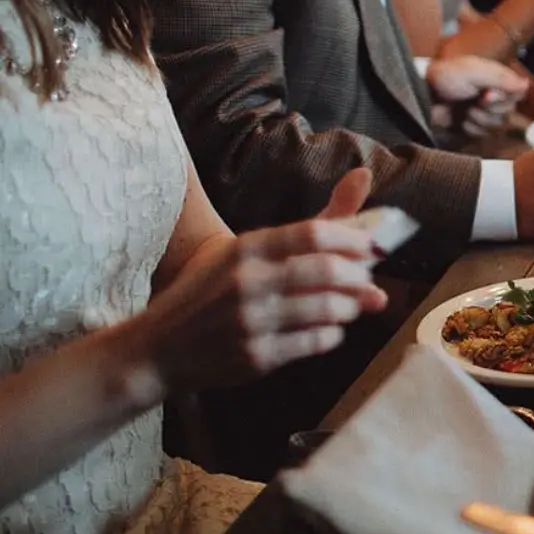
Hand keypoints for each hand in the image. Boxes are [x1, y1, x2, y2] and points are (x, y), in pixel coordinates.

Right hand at [129, 169, 387, 394]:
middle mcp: (246, 282)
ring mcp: (250, 322)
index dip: (354, 239)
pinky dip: (332, 334)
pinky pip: (316, 343)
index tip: (374, 247)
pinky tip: (327, 328)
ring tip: (350, 305)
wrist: (159, 347)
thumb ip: (314, 221)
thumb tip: (364, 176)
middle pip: (326, 272)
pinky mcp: (256, 357)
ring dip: (350, 307)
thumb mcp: (251, 248)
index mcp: (246, 247)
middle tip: (368, 281)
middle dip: (359, 277)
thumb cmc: (214, 289)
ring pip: (327, 310)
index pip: (313, 234)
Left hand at [427, 56, 527, 135]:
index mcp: (496, 79)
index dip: (503, 97)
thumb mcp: (472, 70)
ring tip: (463, 110)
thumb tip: (525, 84)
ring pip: (497, 125)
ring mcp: (484, 114)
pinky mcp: (474, 130)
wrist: (420, 97)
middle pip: (509, 112)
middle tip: (473, 101)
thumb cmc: (443, 79)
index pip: (518, 92)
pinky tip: (461, 121)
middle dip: (489, 109)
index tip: (486, 94)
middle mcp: (494, 97)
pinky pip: (485, 136)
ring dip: (479, 119)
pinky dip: (471, 129)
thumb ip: (501, 77)